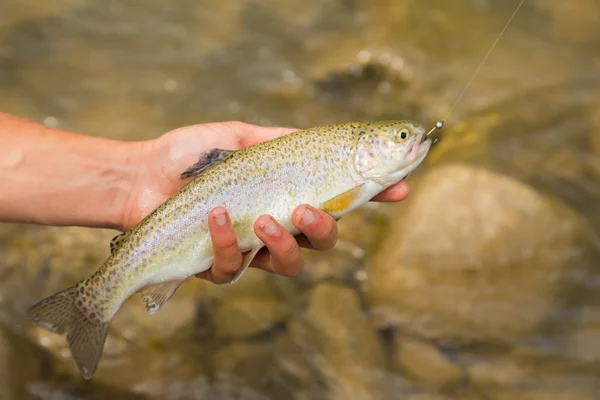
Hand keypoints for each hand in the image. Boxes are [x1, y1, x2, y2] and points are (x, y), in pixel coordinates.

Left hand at [123, 121, 409, 282]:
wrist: (143, 175)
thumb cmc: (193, 156)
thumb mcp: (244, 139)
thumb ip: (282, 141)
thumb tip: (325, 136)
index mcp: (289, 195)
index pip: (340, 199)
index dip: (374, 196)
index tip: (402, 187)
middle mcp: (277, 227)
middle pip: (321, 242)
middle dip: (324, 230)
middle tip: (308, 210)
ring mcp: (249, 250)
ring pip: (287, 265)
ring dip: (283, 245)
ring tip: (265, 221)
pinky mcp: (218, 264)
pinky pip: (234, 266)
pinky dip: (226, 242)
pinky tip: (216, 216)